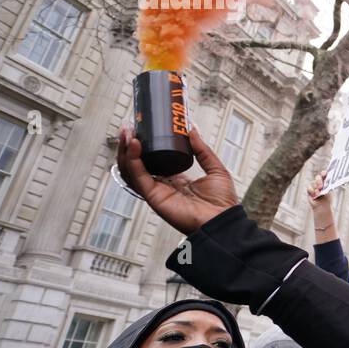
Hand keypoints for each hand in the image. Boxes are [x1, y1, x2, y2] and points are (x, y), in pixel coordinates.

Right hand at [116, 126, 238, 234]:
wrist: (222, 219)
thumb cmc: (222, 201)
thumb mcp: (215, 168)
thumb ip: (202, 149)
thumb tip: (192, 129)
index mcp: (174, 179)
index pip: (151, 161)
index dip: (144, 147)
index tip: (142, 129)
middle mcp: (162, 185)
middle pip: (136, 164)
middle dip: (129, 146)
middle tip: (128, 128)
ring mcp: (156, 191)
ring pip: (131, 171)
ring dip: (125, 152)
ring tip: (127, 133)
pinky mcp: (154, 197)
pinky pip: (138, 177)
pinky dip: (133, 161)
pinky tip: (135, 146)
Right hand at [306, 169, 330, 207]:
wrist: (323, 206)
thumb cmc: (328, 198)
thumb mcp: (330, 190)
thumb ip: (328, 184)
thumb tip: (329, 179)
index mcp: (325, 181)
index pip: (324, 175)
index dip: (323, 173)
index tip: (324, 173)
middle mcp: (319, 182)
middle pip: (317, 177)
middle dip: (319, 180)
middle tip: (321, 186)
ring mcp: (314, 186)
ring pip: (313, 183)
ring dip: (316, 187)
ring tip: (319, 192)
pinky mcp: (309, 191)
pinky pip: (309, 188)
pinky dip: (312, 191)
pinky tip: (315, 194)